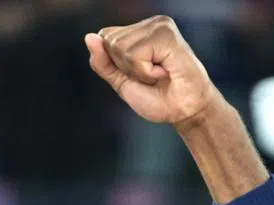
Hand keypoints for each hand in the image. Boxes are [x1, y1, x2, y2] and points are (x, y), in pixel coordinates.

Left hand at [85, 16, 224, 128]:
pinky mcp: (166, 34)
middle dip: (127, 68)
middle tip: (152, 76)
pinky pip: (135, 55)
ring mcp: (158, 25)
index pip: (104, 37)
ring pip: (120, 48)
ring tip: (159, 73)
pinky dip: (146, 72)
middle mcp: (148, 24)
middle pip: (109, 42)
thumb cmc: (158, 98)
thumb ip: (103, 63)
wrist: (184, 111)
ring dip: (138, 71)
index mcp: (137, 31)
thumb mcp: (121, 82)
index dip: (116, 64)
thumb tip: (89, 37)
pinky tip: (164, 71)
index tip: (140, 75)